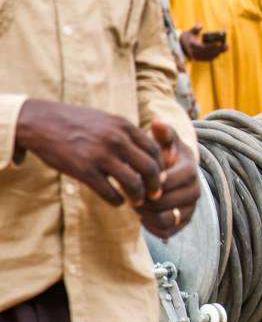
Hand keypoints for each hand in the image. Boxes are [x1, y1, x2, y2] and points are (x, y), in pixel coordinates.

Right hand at [15, 99, 161, 206]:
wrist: (40, 122)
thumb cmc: (75, 122)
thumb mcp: (106, 120)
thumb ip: (125, 134)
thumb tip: (145, 152)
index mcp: (124, 126)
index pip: (155, 150)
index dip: (161, 167)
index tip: (159, 177)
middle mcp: (116, 140)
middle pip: (150, 169)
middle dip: (155, 186)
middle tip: (154, 195)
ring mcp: (100, 155)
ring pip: (133, 184)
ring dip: (138, 197)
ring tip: (136, 201)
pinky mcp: (84, 170)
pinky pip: (110, 193)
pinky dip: (117, 201)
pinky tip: (117, 201)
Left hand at [136, 120, 199, 237]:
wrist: (174, 174)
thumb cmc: (166, 156)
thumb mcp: (165, 142)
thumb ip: (162, 133)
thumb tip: (157, 122)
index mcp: (190, 170)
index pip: (175, 178)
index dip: (155, 180)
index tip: (138, 177)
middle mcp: (195, 190)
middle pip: (168, 201)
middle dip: (146, 199)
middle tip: (130, 193)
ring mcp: (190, 208)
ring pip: (167, 218)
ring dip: (146, 214)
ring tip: (134, 205)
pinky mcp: (184, 222)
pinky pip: (167, 232)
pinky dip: (152, 226)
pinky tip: (141, 216)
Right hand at [180, 23, 228, 60]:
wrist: (181, 46)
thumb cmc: (188, 37)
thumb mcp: (190, 31)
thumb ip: (195, 28)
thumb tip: (201, 25)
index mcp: (192, 45)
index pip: (204, 47)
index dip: (212, 45)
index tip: (220, 43)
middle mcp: (194, 53)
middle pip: (209, 53)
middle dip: (219, 49)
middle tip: (227, 45)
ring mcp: (196, 58)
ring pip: (210, 56)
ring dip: (219, 52)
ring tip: (226, 47)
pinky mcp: (199, 60)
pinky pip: (209, 59)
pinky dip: (215, 55)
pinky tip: (221, 51)